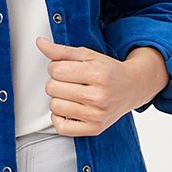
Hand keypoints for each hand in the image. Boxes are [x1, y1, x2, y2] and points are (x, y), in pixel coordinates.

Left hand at [40, 36, 166, 135]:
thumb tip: (40, 43)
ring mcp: (97, 115)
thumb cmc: (108, 71)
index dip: (55, 67)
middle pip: (53, 88)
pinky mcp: (94, 129)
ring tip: (71, 95)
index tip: (64, 69)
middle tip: (69, 82)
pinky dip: (59, 118)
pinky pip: (61, 127)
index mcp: (98, 74)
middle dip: (56, 82)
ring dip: (58, 99)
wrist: (132, 88)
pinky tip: (69, 109)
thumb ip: (62, 51)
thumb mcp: (88, 55)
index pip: (56, 70)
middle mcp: (99, 96)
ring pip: (55, 106)